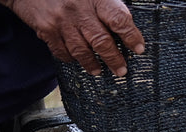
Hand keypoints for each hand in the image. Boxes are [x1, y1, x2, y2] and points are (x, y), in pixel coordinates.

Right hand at [2, 0, 144, 75]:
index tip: (139, 49)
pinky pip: (62, 52)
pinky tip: (77, 60)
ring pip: (82, 51)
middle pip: (102, 41)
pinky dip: (71, 58)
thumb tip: (127, 27)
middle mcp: (79, 9)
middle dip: (114, 59)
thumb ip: (108, 6)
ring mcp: (62, 20)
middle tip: (121, 70)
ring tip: (99, 71)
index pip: (119, 19)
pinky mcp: (46, 29)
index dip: (131, 36)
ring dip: (92, 64)